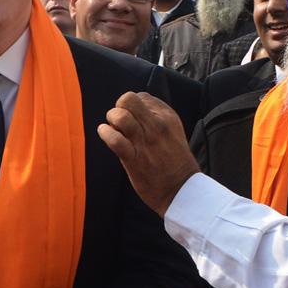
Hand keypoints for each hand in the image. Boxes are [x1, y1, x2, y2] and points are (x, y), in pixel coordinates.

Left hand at [97, 92, 198, 215]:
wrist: (182, 190)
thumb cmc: (174, 161)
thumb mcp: (172, 131)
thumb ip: (155, 117)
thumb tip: (132, 109)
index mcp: (168, 117)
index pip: (141, 96)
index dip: (131, 106)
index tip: (132, 119)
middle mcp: (157, 126)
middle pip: (128, 99)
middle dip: (118, 107)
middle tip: (119, 122)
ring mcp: (146, 141)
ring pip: (120, 116)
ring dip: (111, 120)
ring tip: (113, 129)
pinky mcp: (134, 158)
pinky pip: (114, 139)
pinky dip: (105, 133)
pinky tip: (106, 135)